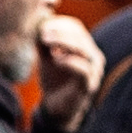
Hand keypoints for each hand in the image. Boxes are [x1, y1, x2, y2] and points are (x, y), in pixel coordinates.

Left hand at [27, 6, 105, 130]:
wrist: (56, 108)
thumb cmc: (54, 80)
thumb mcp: (46, 57)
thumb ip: (43, 42)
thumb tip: (37, 24)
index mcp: (85, 47)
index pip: (76, 28)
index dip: (59, 23)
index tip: (41, 25)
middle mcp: (93, 57)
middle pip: (80, 36)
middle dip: (60, 31)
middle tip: (42, 32)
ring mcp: (94, 71)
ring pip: (83, 50)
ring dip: (63, 42)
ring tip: (46, 41)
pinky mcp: (89, 85)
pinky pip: (83, 69)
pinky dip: (69, 61)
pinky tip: (55, 60)